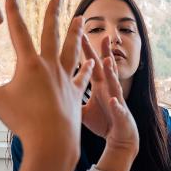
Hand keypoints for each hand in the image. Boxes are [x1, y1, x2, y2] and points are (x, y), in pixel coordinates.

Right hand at [0, 0, 90, 170]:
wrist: (52, 142)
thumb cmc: (22, 122)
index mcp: (29, 65)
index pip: (19, 31)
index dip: (13, 11)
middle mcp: (50, 67)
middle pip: (51, 34)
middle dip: (52, 13)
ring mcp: (65, 79)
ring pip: (72, 50)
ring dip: (76, 33)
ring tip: (81, 19)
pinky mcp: (75, 93)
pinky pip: (83, 77)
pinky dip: (87, 68)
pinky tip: (93, 60)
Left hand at [82, 36, 138, 170]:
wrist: (120, 137)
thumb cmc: (102, 121)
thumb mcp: (82, 108)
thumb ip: (70, 97)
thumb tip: (50, 89)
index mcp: (99, 84)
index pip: (91, 63)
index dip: (86, 50)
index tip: (80, 33)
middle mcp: (108, 88)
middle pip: (104, 67)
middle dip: (100, 51)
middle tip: (98, 35)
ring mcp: (116, 99)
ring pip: (114, 83)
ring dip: (110, 72)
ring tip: (106, 60)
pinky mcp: (120, 113)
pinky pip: (117, 107)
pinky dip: (114, 104)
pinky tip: (111, 99)